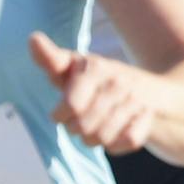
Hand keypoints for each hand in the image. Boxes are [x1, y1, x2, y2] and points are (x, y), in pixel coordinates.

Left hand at [30, 32, 155, 153]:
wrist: (149, 89)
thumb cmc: (97, 80)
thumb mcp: (73, 67)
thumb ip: (51, 58)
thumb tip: (33, 39)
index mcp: (96, 67)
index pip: (71, 106)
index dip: (61, 115)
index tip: (64, 110)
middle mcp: (118, 81)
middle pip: (84, 126)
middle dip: (76, 129)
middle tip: (81, 119)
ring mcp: (135, 99)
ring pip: (103, 137)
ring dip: (95, 139)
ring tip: (96, 126)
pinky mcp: (148, 117)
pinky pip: (126, 142)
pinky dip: (116, 144)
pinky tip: (115, 132)